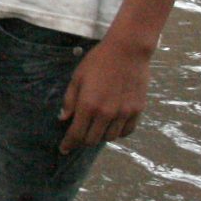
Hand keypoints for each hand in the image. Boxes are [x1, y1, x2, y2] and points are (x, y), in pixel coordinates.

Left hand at [59, 33, 152, 152]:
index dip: (68, 144)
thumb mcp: (77, 78)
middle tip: (78, 136)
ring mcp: (124, 113)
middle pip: (92, 140)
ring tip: (95, 128)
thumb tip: (64, 119)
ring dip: (100, 136)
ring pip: (110, 137)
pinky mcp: (137, 110)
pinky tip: (112, 125)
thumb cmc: (98, 61)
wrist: (127, 51)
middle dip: (82, 141)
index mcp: (88, 105)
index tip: (63, 149)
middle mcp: (106, 113)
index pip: (76, 134)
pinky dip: (118, 132)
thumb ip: (70, 100)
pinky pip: (127, 131)